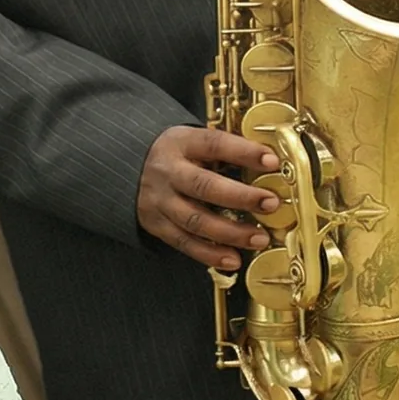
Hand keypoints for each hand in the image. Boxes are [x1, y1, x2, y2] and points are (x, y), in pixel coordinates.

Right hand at [137, 126, 280, 270]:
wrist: (127, 166)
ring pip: (195, 220)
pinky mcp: (156, 224)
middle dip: (241, 197)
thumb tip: (268, 162)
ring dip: (231, 233)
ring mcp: (160, 200)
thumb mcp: (194, 141)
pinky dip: (210, 254)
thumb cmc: (176, 154)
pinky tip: (233, 259)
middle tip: (270, 203)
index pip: (214, 144)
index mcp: (181, 143)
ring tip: (259, 238)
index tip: (271, 161)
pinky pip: (184, 243)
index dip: (244, 152)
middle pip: (204, 186)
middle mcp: (168, 172)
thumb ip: (224, 151)